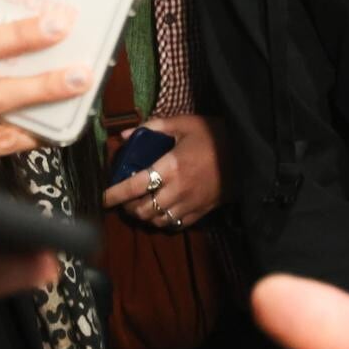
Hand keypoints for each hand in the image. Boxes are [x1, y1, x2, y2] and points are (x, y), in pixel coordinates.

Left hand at [101, 114, 227, 228]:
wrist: (247, 152)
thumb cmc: (213, 134)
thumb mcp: (183, 124)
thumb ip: (153, 128)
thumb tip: (125, 135)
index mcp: (172, 166)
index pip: (135, 186)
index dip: (115, 194)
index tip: (102, 197)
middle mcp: (178, 190)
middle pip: (143, 209)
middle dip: (128, 207)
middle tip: (122, 198)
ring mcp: (190, 204)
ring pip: (157, 220)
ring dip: (143, 216)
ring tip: (138, 205)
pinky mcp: (201, 212)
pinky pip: (175, 225)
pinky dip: (162, 221)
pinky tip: (159, 211)